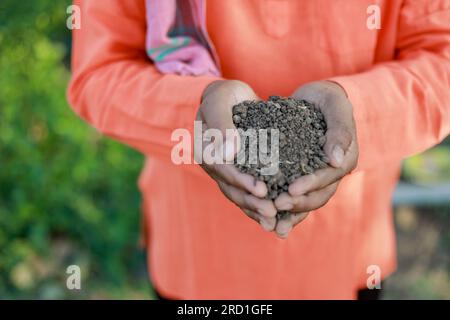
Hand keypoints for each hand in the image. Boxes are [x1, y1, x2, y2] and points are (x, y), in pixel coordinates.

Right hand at [197, 80, 277, 230]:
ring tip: (274, 222)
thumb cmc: (223, 96)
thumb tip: (228, 153)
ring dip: (255, 209)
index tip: (263, 190)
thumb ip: (222, 126)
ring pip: (238, 195)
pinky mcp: (238, 173)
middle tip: (272, 212)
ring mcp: (225, 172)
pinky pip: (246, 191)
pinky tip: (274, 216)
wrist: (228, 98)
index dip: (242, 181)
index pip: (224, 170)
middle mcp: (213, 166)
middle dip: (251, 202)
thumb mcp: (220, 102)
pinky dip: (258, 204)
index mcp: (205, 151)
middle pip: (231, 188)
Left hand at [273, 80, 358, 237]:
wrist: (314, 99)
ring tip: (271, 223)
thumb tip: (336, 161)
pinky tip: (266, 218)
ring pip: (305, 202)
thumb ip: (340, 129)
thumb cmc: (326, 98)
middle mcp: (331, 173)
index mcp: (343, 159)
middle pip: (317, 195)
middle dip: (297, 203)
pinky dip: (282, 210)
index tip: (291, 190)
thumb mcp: (335, 105)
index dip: (310, 185)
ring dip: (289, 214)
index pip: (327, 177)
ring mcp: (316, 178)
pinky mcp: (300, 177)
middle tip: (276, 204)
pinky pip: (293, 197)